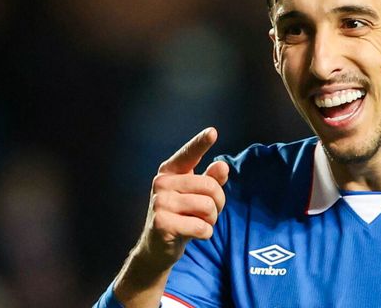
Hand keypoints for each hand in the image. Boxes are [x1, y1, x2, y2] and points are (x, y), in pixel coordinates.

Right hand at [135, 127, 228, 268]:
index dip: (200, 143)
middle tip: (210, 213)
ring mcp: (159, 202)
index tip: (213, 132)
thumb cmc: (182, 215)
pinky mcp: (162, 223)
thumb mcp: (197, 196)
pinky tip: (194, 234)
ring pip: (208, 207)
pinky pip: (201, 226)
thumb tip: (222, 166)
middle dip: (218, 203)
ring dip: (212, 219)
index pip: (189, 154)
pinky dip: (205, 233)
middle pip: (210, 186)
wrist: (157, 248)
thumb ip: (211, 179)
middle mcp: (162, 183)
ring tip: (200, 223)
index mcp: (170, 171)